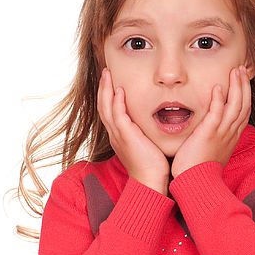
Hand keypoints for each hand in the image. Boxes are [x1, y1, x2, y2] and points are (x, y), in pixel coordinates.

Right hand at [97, 68, 169, 192]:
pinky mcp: (126, 137)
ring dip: (106, 89)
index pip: (109, 111)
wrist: (150, 181)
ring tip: (108, 74)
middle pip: (103, 106)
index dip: (108, 96)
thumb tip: (151, 125)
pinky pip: (117, 116)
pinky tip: (119, 90)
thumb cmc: (152, 167)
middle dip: (103, 88)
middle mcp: (115, 134)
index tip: (111, 82)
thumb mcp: (146, 146)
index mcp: (119, 136)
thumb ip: (144, 134)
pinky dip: (116, 102)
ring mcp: (118, 135)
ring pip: (106, 108)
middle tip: (106, 72)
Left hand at [170, 65, 251, 178]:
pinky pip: (217, 113)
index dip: (245, 95)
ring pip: (235, 106)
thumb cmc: (200, 170)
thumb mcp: (213, 151)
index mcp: (232, 137)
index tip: (243, 82)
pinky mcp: (209, 134)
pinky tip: (218, 87)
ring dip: (236, 87)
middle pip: (244, 105)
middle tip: (241, 70)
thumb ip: (215, 137)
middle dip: (244, 86)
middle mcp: (230, 133)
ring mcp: (222, 133)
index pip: (244, 112)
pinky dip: (219, 99)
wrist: (197, 184)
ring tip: (235, 71)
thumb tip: (211, 130)